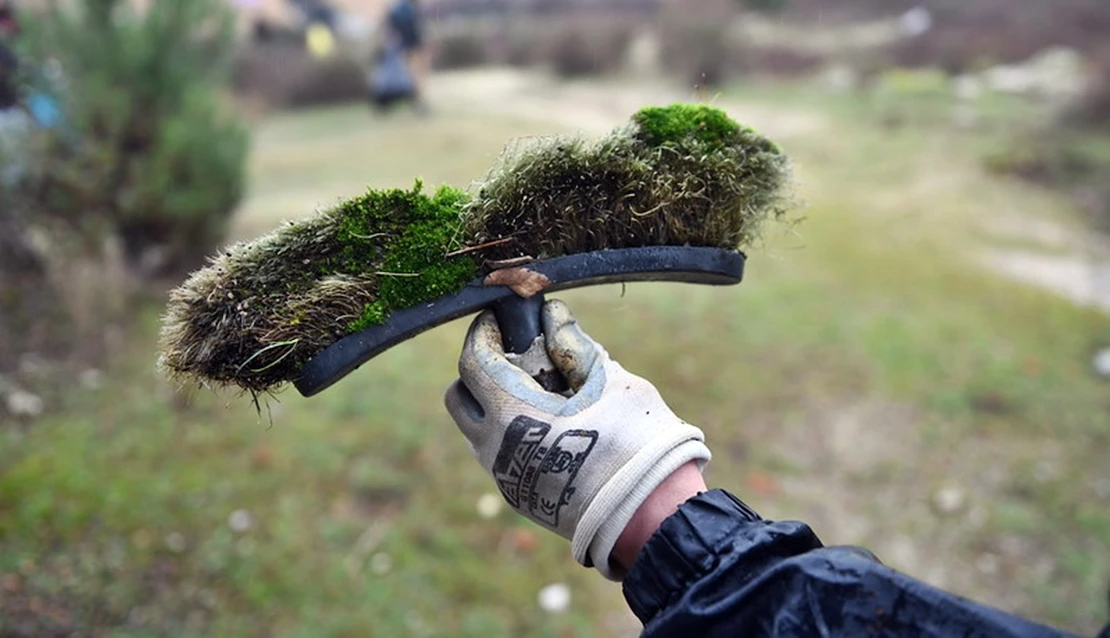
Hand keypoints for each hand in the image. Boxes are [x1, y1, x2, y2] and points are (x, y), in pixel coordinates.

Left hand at [444, 299, 710, 579]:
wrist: (650, 516)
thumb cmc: (634, 441)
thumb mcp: (608, 382)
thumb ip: (573, 346)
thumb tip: (553, 315)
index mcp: (511, 415)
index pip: (474, 361)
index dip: (484, 333)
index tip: (500, 318)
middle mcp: (495, 448)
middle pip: (460, 398)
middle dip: (479, 369)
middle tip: (515, 354)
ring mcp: (504, 477)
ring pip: (476, 429)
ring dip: (493, 403)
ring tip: (539, 389)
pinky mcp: (519, 496)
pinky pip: (498, 453)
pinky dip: (510, 430)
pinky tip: (550, 422)